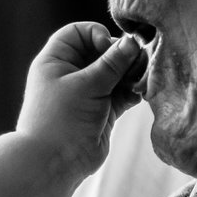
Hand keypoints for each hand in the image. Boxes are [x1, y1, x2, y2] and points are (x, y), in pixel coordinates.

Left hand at [12, 22, 145, 178]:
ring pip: (115, 74)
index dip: (97, 35)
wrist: (54, 163)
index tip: (109, 48)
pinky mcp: (103, 111)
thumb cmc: (61, 119)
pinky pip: (122, 93)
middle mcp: (71, 74)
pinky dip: (133, 91)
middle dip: (121, 56)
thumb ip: (111, 63)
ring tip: (142, 78)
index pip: (78, 33)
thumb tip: (132, 42)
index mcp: (56, 61)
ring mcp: (88, 93)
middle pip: (101, 52)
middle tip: (137, 62)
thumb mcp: (86, 85)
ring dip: (130, 74)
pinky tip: (142, 92)